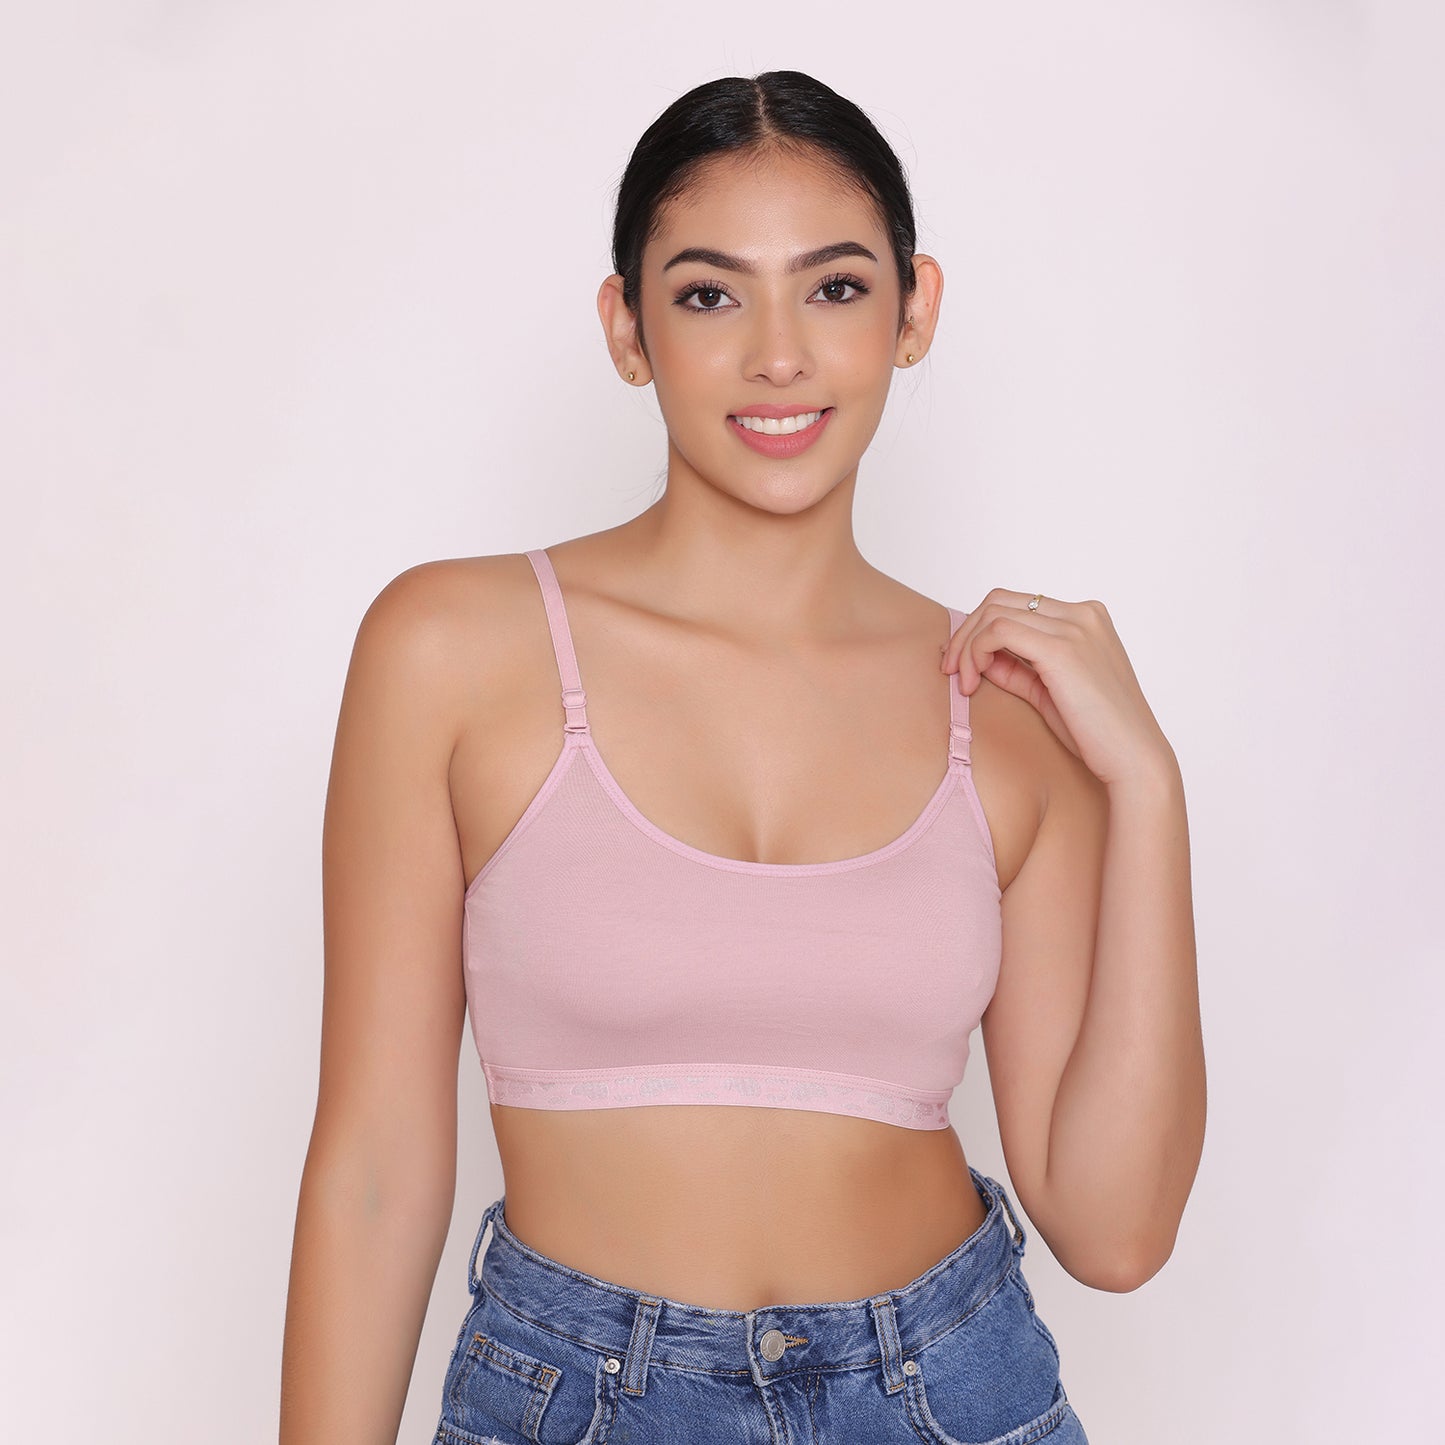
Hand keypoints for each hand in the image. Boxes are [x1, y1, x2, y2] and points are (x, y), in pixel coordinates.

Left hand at [941, 590, 1174, 787]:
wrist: (1133, 758)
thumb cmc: (1096, 732)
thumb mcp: (1048, 692)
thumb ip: (1018, 669)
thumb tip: (981, 660)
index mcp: (1087, 618)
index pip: (1017, 604)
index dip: (980, 629)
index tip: (964, 664)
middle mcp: (1082, 614)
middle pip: (1000, 600)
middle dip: (965, 633)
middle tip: (950, 670)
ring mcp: (1074, 627)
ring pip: (994, 613)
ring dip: (966, 646)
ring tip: (962, 682)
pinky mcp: (1061, 649)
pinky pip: (998, 631)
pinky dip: (975, 652)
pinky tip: (973, 681)